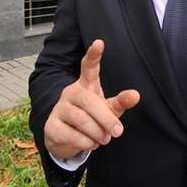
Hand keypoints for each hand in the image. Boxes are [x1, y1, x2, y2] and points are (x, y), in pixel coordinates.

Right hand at [44, 39, 140, 159]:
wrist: (66, 138)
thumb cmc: (91, 118)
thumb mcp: (109, 110)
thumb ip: (121, 102)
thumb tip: (136, 95)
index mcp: (86, 85)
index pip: (88, 67)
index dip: (93, 55)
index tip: (99, 42)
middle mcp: (71, 92)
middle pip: (90, 101)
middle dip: (106, 119)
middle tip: (118, 132)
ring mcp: (59, 108)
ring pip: (81, 120)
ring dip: (97, 134)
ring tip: (103, 139)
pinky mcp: (50, 126)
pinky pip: (71, 135)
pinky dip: (85, 143)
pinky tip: (90, 143)